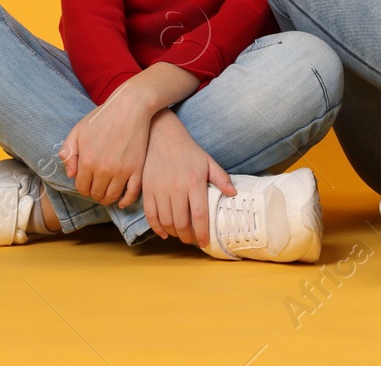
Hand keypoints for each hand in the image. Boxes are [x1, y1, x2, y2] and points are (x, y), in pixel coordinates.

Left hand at [59, 84, 154, 207]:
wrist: (130, 106)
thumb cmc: (102, 117)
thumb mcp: (78, 130)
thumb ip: (68, 152)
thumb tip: (71, 174)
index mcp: (87, 161)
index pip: (81, 187)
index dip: (82, 187)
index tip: (86, 183)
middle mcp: (104, 169)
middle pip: (96, 194)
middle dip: (94, 193)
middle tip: (96, 187)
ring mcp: (122, 170)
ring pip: (112, 196)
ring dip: (108, 198)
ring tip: (107, 192)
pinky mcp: (137, 168)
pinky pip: (132, 193)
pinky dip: (126, 201)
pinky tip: (122, 201)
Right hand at [140, 110, 233, 246]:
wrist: (162, 136)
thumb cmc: (188, 151)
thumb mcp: (207, 161)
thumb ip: (221, 178)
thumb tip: (233, 194)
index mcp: (194, 182)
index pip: (199, 215)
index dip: (202, 233)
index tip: (205, 243)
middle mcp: (176, 188)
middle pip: (181, 223)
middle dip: (188, 237)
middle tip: (192, 240)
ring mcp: (159, 190)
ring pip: (166, 222)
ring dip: (174, 234)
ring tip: (181, 235)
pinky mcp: (147, 190)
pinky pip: (150, 215)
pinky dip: (156, 228)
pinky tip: (164, 232)